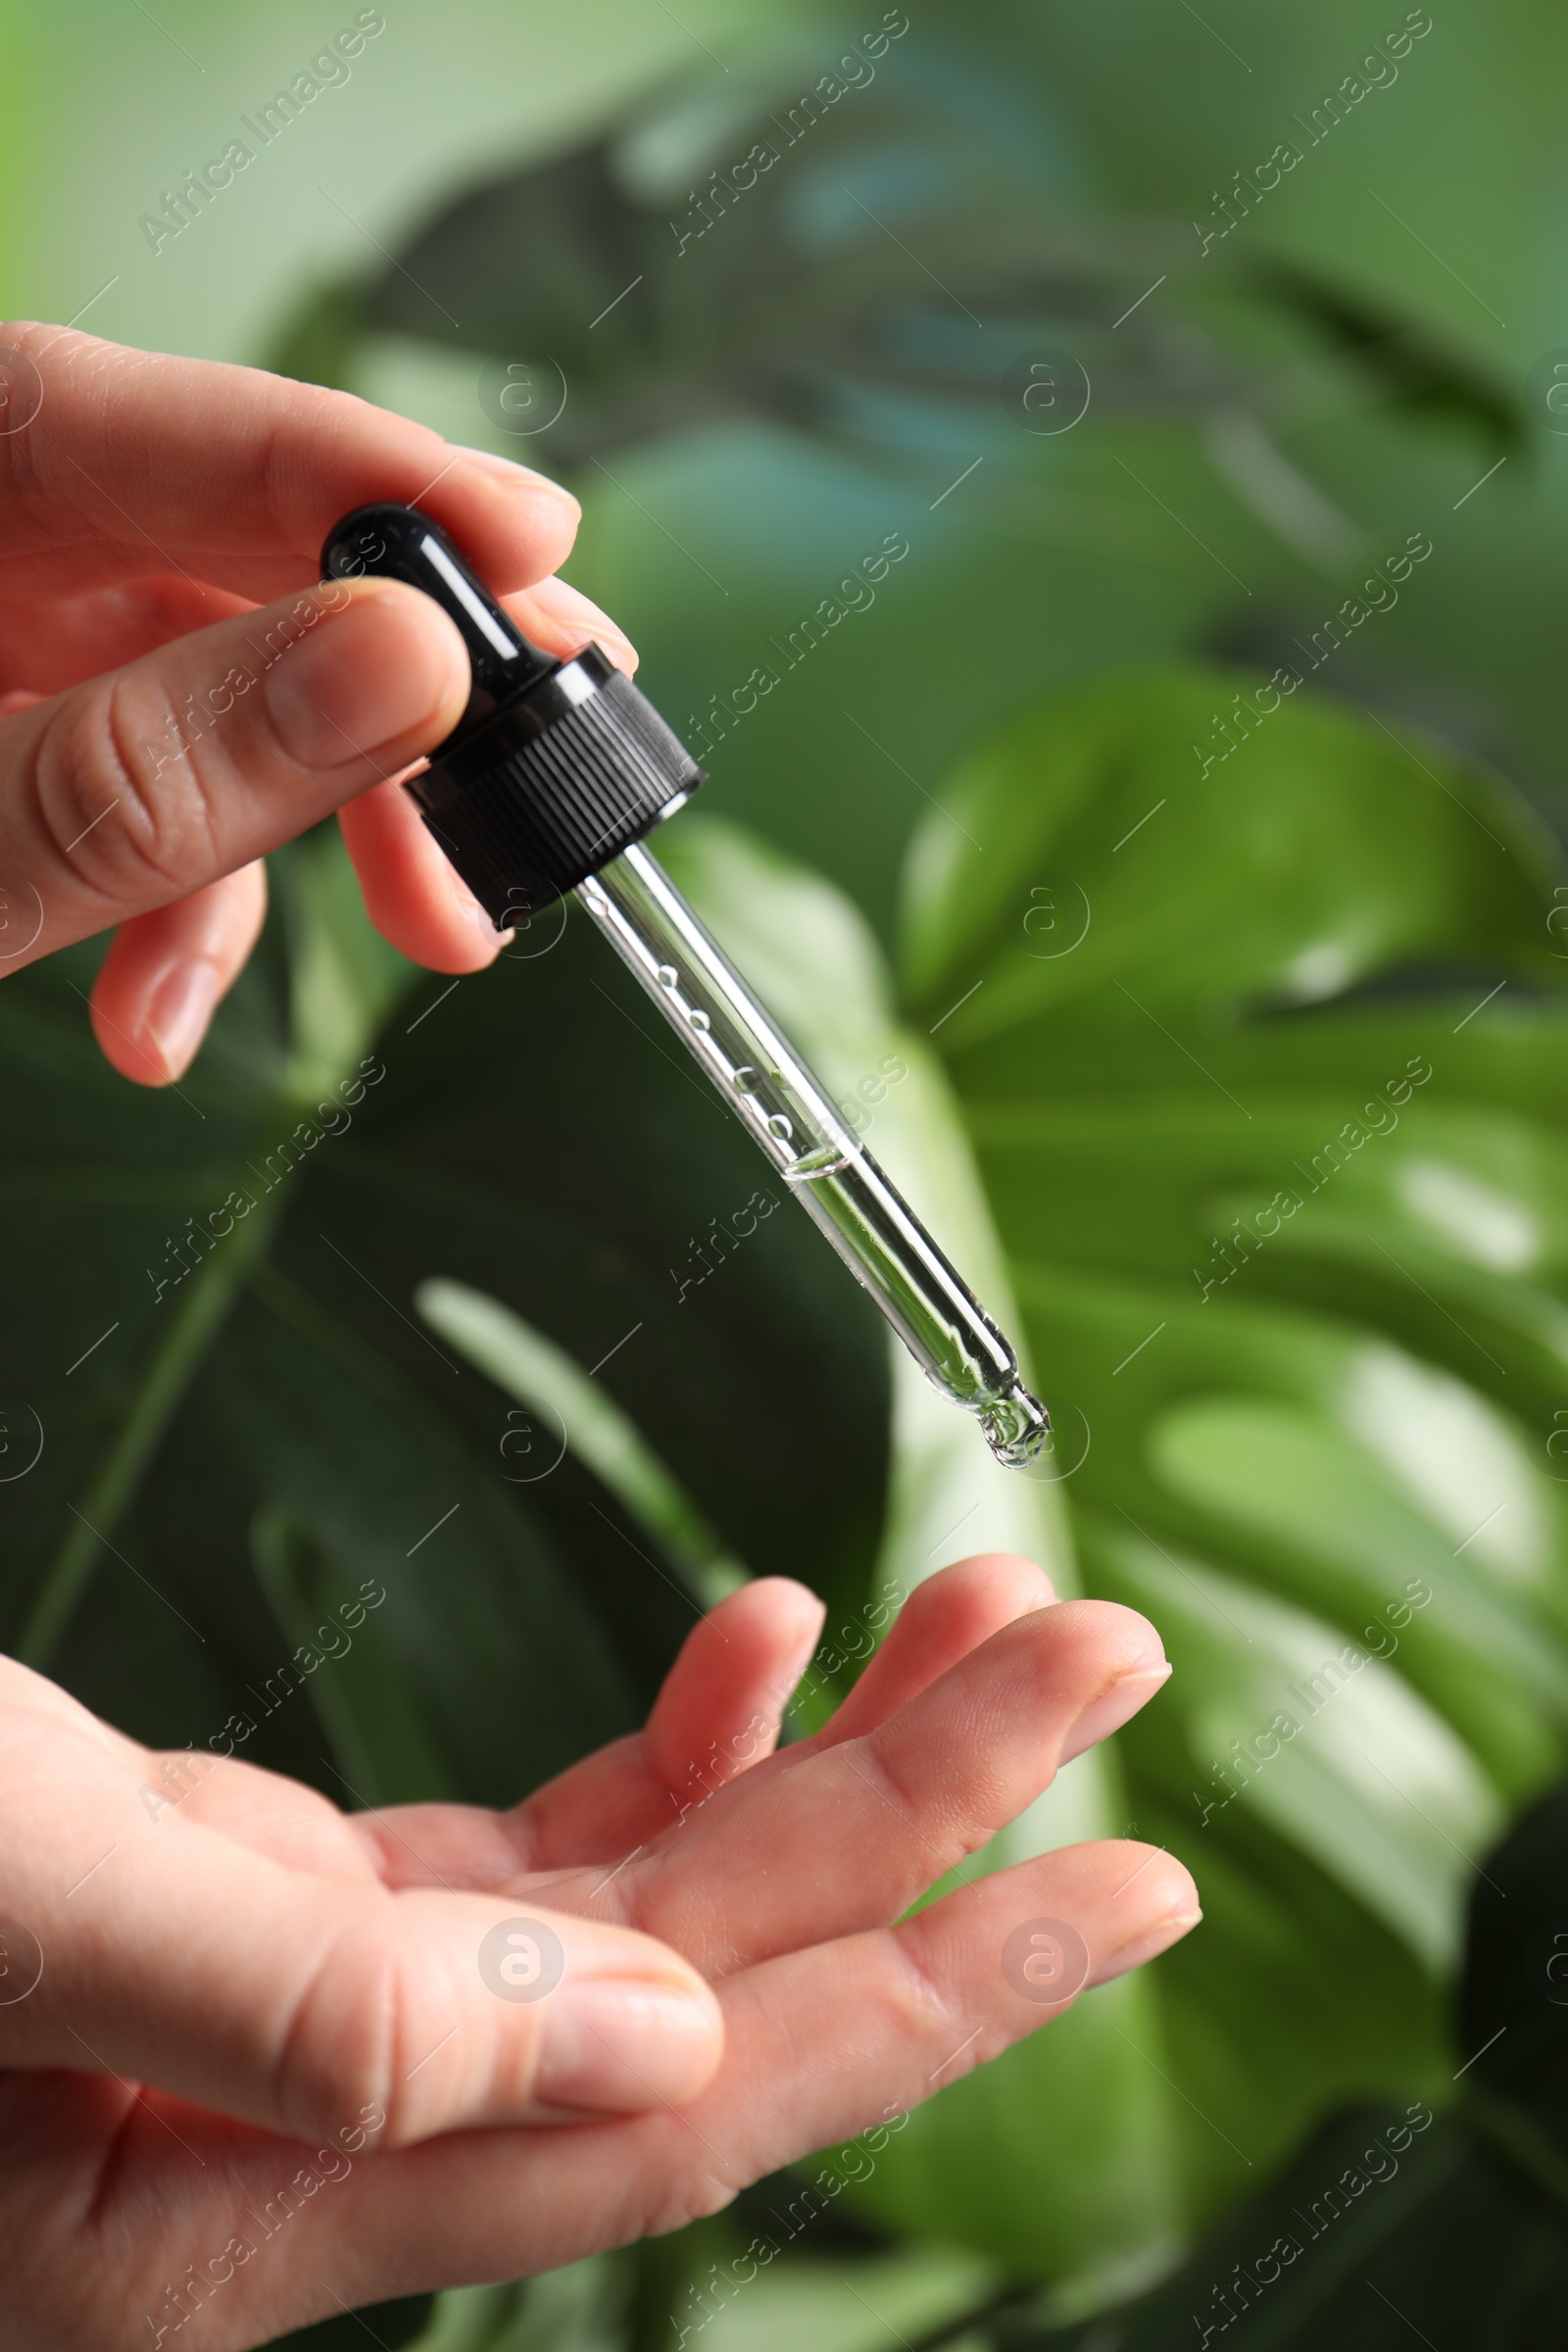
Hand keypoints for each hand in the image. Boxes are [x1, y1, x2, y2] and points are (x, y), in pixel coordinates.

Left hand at [0, 322, 637, 1083]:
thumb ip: (154, 765)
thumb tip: (406, 667)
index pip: (199, 430)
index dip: (384, 478)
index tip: (539, 543)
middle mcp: (3, 542)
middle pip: (254, 556)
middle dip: (412, 684)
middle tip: (557, 755)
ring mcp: (18, 638)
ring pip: (236, 686)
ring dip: (335, 825)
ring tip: (438, 933)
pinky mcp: (31, 731)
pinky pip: (159, 784)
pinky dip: (192, 906)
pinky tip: (164, 1015)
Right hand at [0, 1554, 1195, 2347]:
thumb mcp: (1, 1911)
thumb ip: (310, 2008)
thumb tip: (654, 2028)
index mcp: (249, 2209)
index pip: (686, 2103)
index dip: (935, 1983)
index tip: (1130, 1866)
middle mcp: (312, 2134)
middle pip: (702, 1973)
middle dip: (926, 1809)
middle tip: (1099, 1648)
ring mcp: (308, 2013)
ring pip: (638, 1897)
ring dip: (814, 1755)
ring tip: (969, 1610)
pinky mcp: (276, 1904)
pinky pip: (525, 1849)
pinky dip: (658, 1743)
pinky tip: (756, 1641)